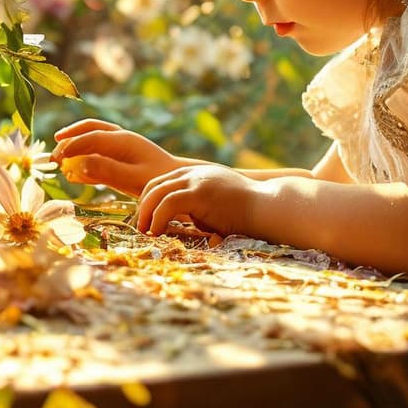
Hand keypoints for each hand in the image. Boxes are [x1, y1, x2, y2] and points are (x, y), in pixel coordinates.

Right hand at [51, 119, 185, 197]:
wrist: (176, 181)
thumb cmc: (157, 180)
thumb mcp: (132, 179)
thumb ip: (107, 171)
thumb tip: (80, 163)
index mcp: (123, 140)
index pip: (91, 137)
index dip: (72, 145)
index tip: (56, 159)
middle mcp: (121, 137)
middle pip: (90, 129)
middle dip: (70, 139)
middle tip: (53, 155)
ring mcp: (122, 145)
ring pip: (93, 136)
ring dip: (75, 143)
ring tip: (59, 155)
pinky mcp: (122, 155)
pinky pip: (99, 150)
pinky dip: (84, 155)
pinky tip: (75, 168)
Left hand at [137, 164, 254, 236]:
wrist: (266, 206)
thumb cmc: (247, 211)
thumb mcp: (217, 203)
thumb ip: (200, 207)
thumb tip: (188, 224)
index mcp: (196, 174)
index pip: (161, 182)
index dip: (149, 201)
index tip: (147, 220)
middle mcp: (193, 173)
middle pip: (154, 185)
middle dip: (143, 207)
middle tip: (142, 228)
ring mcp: (196, 181)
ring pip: (156, 193)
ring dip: (146, 214)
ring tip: (147, 233)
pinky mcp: (199, 193)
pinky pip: (168, 203)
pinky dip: (157, 219)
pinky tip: (158, 233)